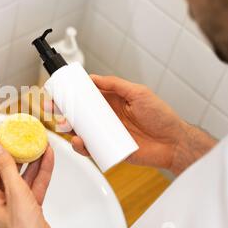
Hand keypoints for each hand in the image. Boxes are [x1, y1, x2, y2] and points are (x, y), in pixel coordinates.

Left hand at [0, 143, 60, 227]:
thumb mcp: (15, 196)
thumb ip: (8, 170)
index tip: (3, 134)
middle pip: (7, 170)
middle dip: (17, 153)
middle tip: (23, 137)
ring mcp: (16, 205)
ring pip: (23, 176)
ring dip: (32, 161)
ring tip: (38, 144)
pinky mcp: (31, 208)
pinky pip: (35, 185)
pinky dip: (41, 172)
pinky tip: (47, 159)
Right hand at [45, 75, 216, 174]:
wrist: (173, 144)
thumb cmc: (161, 117)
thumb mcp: (139, 93)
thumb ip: (116, 84)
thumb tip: (94, 78)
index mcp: (112, 101)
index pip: (87, 96)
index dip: (72, 94)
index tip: (59, 92)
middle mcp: (106, 117)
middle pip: (79, 114)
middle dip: (63, 111)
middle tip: (53, 110)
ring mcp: (106, 134)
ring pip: (80, 131)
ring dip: (69, 129)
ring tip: (66, 127)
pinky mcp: (107, 150)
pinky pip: (89, 148)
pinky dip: (81, 146)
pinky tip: (80, 142)